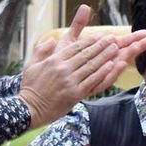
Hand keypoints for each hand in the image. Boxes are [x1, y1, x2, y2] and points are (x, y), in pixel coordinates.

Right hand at [20, 5, 145, 128]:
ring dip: (105, 56)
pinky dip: (103, 73)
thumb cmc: (30, 87)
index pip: (75, 47)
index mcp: (54, 60)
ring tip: (116, 49)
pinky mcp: (74, 94)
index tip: (100, 36)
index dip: (90, 41)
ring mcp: (70, 82)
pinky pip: (92, 81)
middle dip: (101, 46)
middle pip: (86, 54)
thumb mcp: (30, 65)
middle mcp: (63, 69)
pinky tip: (111, 66)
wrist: (29, 109)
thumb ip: (41, 50)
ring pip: (91, 66)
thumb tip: (51, 39)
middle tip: (113, 39)